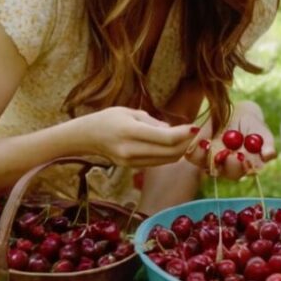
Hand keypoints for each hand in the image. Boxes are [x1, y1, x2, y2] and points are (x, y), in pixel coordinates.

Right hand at [78, 107, 196, 167]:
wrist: (85, 137)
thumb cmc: (108, 119)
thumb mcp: (130, 112)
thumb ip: (153, 122)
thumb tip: (173, 130)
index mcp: (130, 131)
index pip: (166, 138)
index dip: (184, 134)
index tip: (196, 126)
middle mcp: (131, 150)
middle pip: (170, 152)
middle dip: (186, 143)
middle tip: (195, 132)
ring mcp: (131, 161)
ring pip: (166, 160)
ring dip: (180, 150)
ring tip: (187, 138)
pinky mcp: (132, 167)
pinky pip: (158, 162)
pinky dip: (169, 155)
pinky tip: (173, 145)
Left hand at [183, 101, 274, 181]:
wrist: (237, 115)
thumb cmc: (253, 126)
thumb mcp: (262, 133)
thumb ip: (267, 144)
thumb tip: (269, 155)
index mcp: (244, 167)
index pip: (242, 171)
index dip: (241, 166)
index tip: (242, 156)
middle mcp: (226, 169)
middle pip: (223, 171)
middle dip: (224, 162)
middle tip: (226, 152)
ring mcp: (211, 161)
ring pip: (206, 164)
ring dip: (205, 156)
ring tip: (207, 144)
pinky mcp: (198, 153)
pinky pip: (193, 154)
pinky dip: (194, 148)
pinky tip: (198, 138)